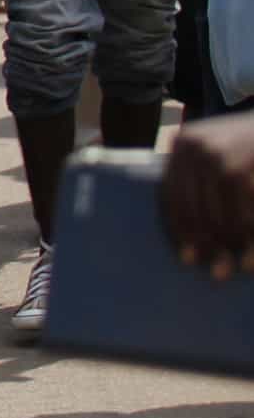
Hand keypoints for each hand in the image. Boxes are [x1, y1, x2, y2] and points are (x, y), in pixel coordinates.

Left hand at [161, 112, 253, 278]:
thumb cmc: (252, 146)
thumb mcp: (222, 155)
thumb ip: (203, 187)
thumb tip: (191, 245)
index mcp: (182, 144)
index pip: (171, 195)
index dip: (179, 229)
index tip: (187, 257)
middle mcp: (195, 147)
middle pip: (191, 209)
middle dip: (206, 244)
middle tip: (218, 273)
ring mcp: (219, 155)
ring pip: (217, 216)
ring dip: (230, 245)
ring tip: (239, 265)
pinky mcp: (241, 167)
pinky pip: (241, 215)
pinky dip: (248, 238)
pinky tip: (250, 258)